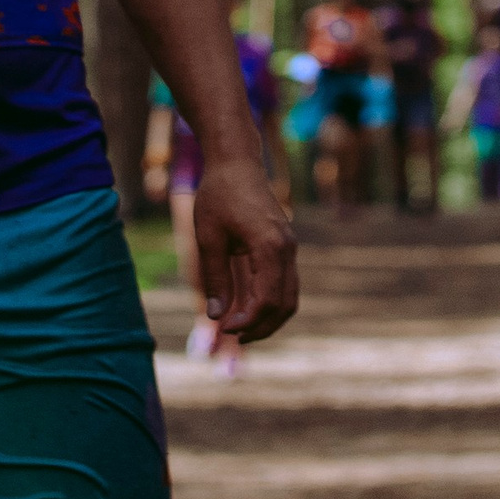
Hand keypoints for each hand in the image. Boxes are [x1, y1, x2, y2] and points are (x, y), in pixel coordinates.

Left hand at [189, 153, 299, 348]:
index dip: (247, 321)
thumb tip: (215, 316)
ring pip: (290, 297)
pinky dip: (272, 302)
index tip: (224, 328)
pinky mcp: (285, 245)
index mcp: (270, 245)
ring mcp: (289, 246)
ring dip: (269, 318)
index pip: (267, 300)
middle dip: (261, 327)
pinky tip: (249, 309)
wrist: (236, 162)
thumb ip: (215, 278)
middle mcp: (287, 248)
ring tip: (241, 330)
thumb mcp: (209, 237)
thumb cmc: (219, 195)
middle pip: (285, 304)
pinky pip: (286, 283)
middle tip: (232, 336)